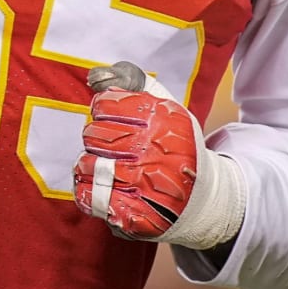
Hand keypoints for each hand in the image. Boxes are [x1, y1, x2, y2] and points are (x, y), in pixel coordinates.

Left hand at [75, 85, 199, 239]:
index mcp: (160, 120)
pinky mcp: (131, 212)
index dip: (102, 110)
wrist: (201, 199)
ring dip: (88, 165)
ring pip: (86, 165)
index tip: (111, 118)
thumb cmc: (175, 146)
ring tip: (104, 167)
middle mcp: (152, 150)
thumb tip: (94, 76)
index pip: (105, 105)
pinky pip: (88, 195)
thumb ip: (132, 83)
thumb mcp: (166, 108)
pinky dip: (87, 189)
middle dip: (94, 138)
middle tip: (109, 145)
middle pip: (93, 135)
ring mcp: (142, 183)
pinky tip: (100, 186)